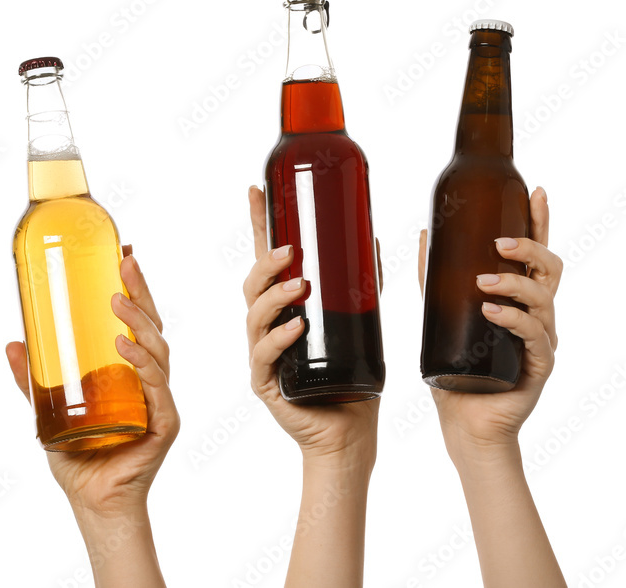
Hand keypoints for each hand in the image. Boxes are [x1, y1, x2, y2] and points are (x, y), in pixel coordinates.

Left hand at [5, 247, 179, 517]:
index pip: (138, 322)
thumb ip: (31, 379)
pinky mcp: (163, 423)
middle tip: (125, 262)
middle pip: (153, 327)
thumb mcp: (46, 410)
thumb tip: (11, 342)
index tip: (122, 256)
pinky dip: (143, 364)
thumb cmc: (79, 458)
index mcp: (130, 372)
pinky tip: (125, 346)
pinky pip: (156, 387)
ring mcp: (159, 400)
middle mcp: (150, 381)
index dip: (134, 289)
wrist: (92, 503)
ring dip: (138, 322)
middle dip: (141, 291)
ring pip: (158, 350)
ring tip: (116, 300)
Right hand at [243, 187, 378, 466]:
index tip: (255, 190)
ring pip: (253, 316)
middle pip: (252, 285)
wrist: (350, 435)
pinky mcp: (267, 384)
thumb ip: (362, 286)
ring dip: (273, 296)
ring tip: (299, 284)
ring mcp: (263, 356)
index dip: (259, 225)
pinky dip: (279, 339)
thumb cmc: (353, 382)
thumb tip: (373, 240)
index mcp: (284, 310)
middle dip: (266, 264)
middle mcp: (268, 329)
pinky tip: (296, 328)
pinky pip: (264, 356)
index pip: (266, 261)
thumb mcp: (361, 324)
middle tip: (290, 251)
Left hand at [418, 186, 562, 456]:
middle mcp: (537, 316)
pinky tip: (492, 311)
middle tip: (499, 242)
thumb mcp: (440, 315)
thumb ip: (433, 279)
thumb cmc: (456, 371)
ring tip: (483, 281)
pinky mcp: (538, 367)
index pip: (536, 255)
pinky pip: (534, 336)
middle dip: (530, 248)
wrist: (465, 425)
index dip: (540, 222)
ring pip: (544, 299)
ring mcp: (541, 341)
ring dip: (514, 284)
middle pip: (550, 270)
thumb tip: (423, 234)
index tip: (536, 191)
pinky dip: (513, 319)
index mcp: (519, 300)